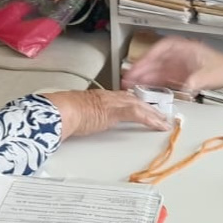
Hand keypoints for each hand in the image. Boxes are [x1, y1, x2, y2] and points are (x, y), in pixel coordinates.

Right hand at [42, 89, 169, 138]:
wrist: (58, 111)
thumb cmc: (60, 113)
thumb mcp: (74, 113)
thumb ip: (82, 117)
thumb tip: (81, 123)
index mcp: (98, 97)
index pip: (122, 98)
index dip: (135, 103)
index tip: (144, 108)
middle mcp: (108, 96)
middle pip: (134, 100)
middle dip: (149, 107)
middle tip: (161, 115)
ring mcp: (112, 102)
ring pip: (139, 105)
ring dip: (153, 113)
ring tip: (164, 122)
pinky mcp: (115, 111)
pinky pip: (137, 114)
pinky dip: (150, 119)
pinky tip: (159, 125)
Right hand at [121, 35, 222, 93]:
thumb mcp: (210, 76)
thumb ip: (196, 81)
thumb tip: (185, 87)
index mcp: (183, 48)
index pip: (161, 49)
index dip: (147, 57)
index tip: (137, 65)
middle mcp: (178, 54)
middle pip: (155, 59)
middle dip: (141, 68)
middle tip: (127, 78)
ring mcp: (177, 64)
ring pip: (156, 69)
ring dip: (143, 76)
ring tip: (130, 84)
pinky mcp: (179, 74)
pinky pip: (162, 78)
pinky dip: (152, 83)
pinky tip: (143, 89)